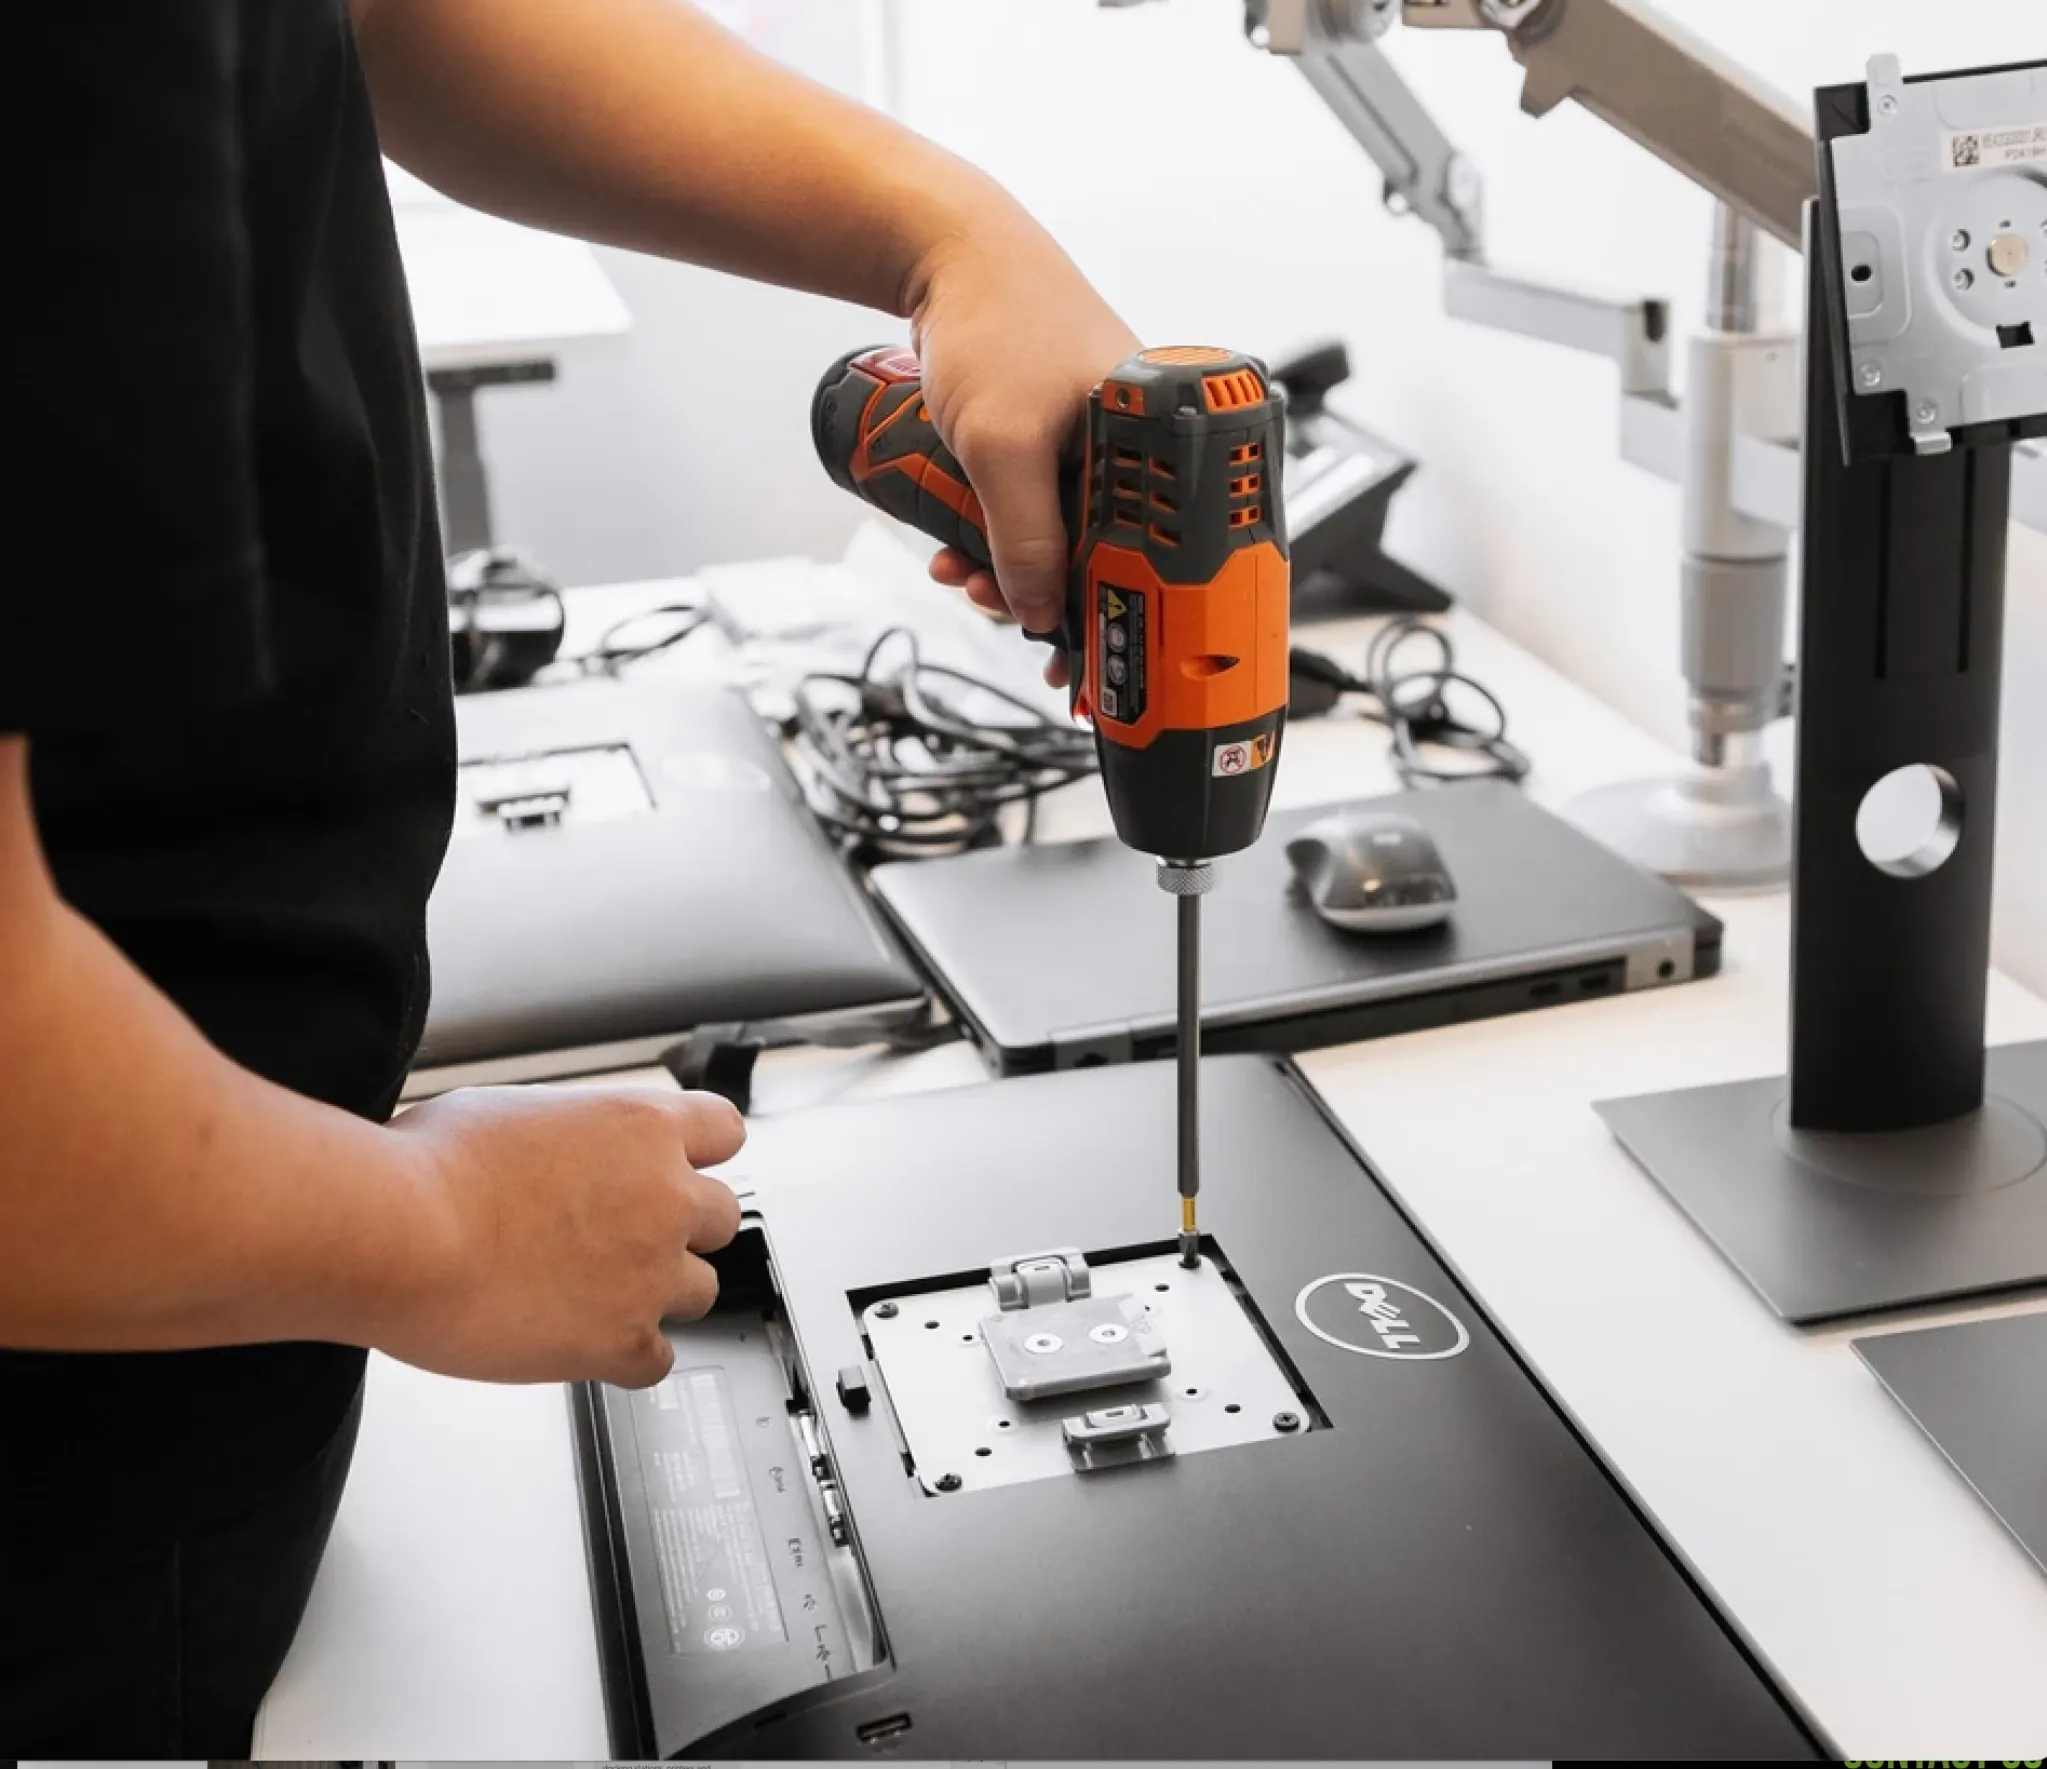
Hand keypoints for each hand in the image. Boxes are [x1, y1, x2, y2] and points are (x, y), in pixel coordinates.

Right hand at [382, 1084, 744, 1387]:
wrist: (400, 1235)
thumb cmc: (430, 1167)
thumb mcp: (511, 1110)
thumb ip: (566, 1133)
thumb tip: (557, 1147)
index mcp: (642, 1126)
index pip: (724, 1131)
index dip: (699, 1154)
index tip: (678, 1170)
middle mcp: (665, 1196)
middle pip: (721, 1217)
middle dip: (680, 1227)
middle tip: (626, 1238)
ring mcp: (651, 1272)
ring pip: (701, 1290)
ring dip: (659, 1292)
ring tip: (597, 1293)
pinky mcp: (622, 1340)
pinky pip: (659, 1361)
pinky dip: (627, 1357)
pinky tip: (585, 1342)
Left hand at [908, 209, 1137, 656]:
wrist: (945, 254)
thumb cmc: (992, 322)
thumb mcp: (1002, 447)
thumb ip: (1025, 536)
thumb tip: (1040, 610)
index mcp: (1159, 436)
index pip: (1158, 552)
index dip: (1117, 609)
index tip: (1083, 657)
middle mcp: (1137, 444)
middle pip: (1103, 552)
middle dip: (1040, 590)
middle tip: (991, 602)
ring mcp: (1095, 441)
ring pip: (1061, 537)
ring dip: (1006, 567)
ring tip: (961, 573)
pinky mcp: (1056, 438)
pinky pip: (1034, 508)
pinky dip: (997, 533)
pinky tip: (957, 545)